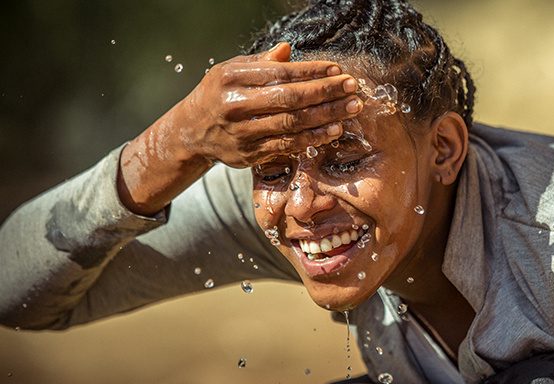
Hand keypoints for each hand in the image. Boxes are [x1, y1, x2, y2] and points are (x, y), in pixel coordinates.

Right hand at [178, 42, 360, 166]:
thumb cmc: (219, 94)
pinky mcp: (250, 154)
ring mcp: (243, 132)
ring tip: (350, 108)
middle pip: (290, 98)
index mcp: (233, 78)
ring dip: (326, 116)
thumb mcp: (232, 71)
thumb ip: (262, 62)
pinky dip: (313, 138)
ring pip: (292, 123)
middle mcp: (236, 104)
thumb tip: (288, 49)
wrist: (191, 131)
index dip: (312, 71)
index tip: (337, 69)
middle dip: (326, 92)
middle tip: (352, 88)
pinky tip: (333, 131)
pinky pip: (288, 145)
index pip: (281, 73)